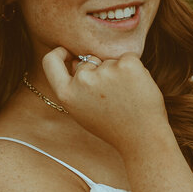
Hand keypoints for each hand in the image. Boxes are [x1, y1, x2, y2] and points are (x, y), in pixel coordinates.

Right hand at [42, 49, 167, 153]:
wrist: (142, 138)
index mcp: (67, 94)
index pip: (50, 61)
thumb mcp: (82, 111)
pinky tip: (136, 88)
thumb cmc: (112, 126)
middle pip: (89, 61)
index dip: (59, 54)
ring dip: (118, 72)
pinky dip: (133, 69)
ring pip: (110, 61)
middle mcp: (83, 80)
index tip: (68, 53)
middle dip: (100, 71)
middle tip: (113, 96)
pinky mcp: (127, 64)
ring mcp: (105, 70)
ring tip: (126, 96)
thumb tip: (76, 60)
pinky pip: (128, 58)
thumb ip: (74, 88)